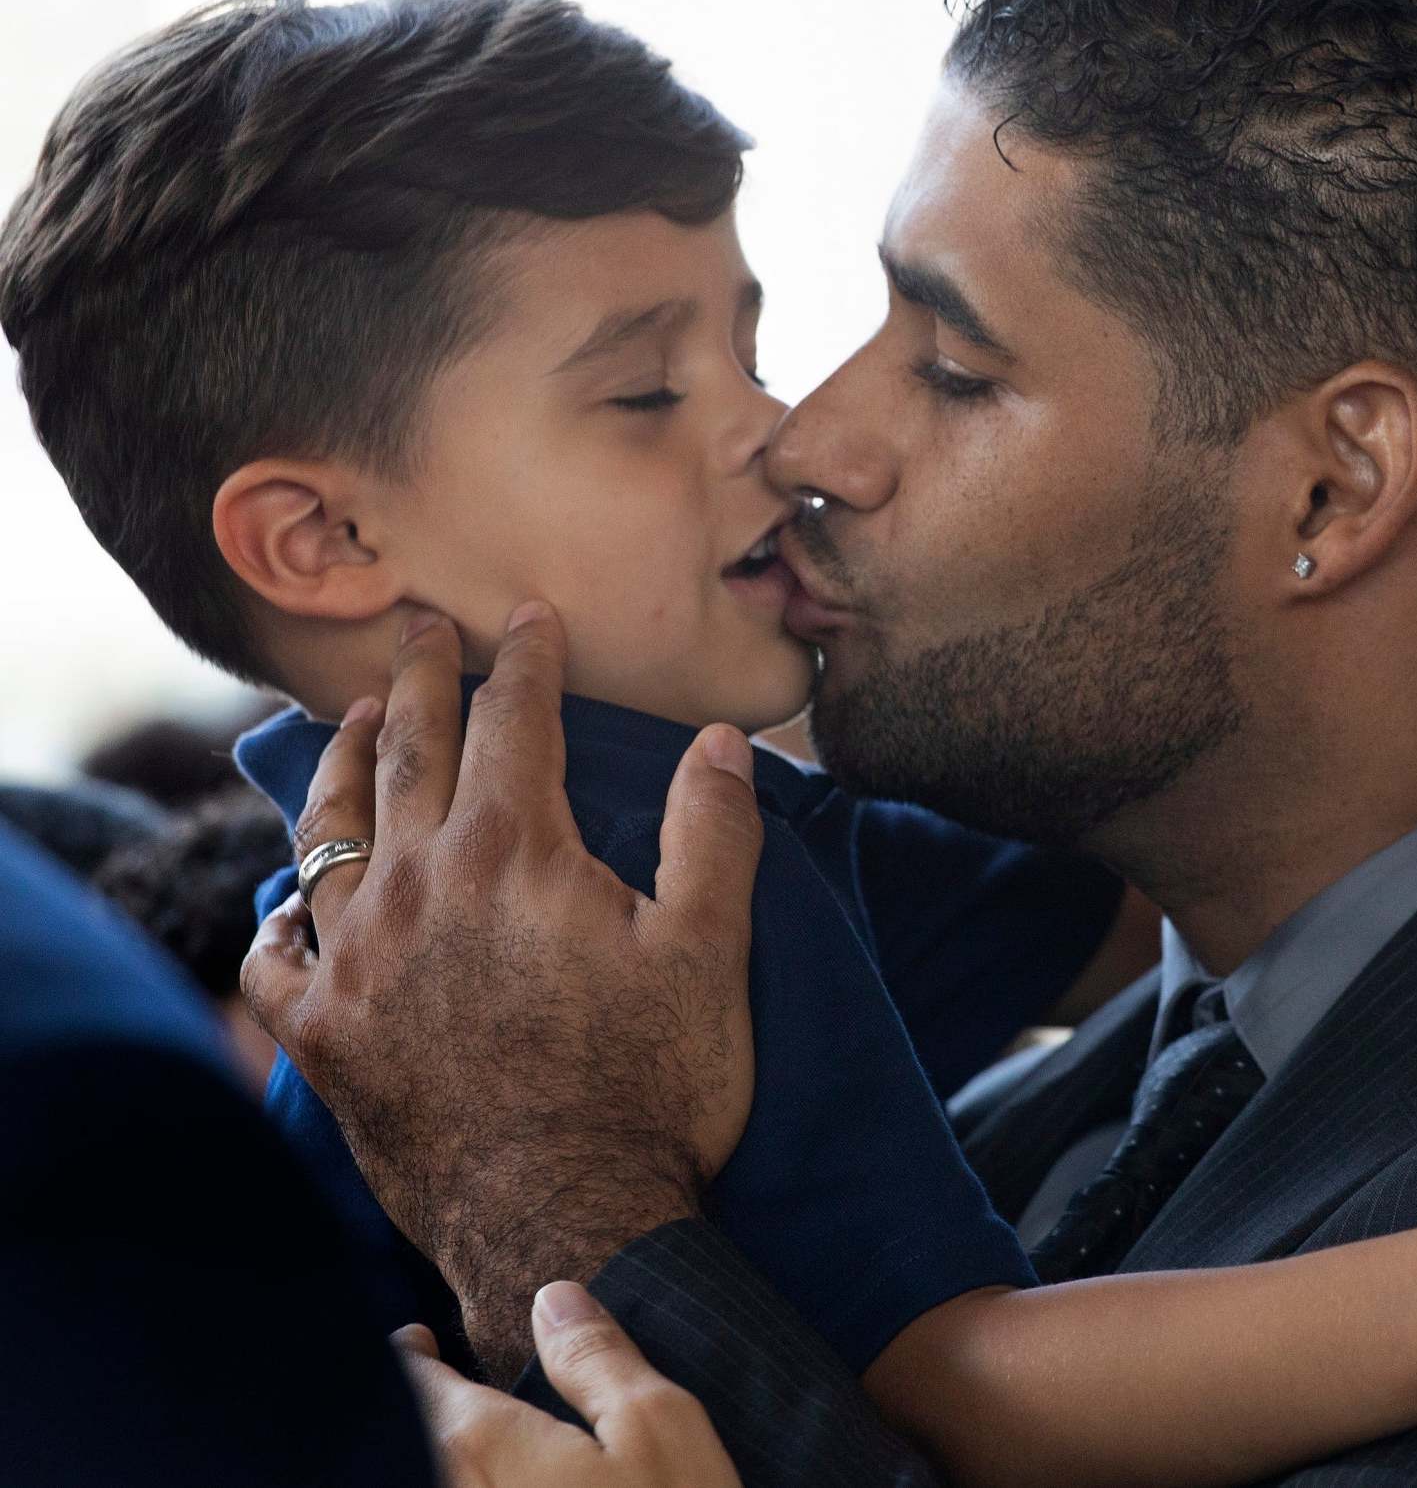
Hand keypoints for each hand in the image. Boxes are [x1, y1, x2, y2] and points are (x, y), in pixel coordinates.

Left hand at [241, 605, 764, 1381]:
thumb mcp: (712, 952)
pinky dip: (281, 920)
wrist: (564, 1220)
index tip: (532, 614)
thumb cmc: (653, 1086)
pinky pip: (275, 957)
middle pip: (409, 751)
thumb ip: (713, 833)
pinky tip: (294, 907)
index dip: (528, 658)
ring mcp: (356, 961)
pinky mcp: (322, 1037)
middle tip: (423, 626)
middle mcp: (417, 885)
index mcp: (514, 852)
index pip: (515, 719)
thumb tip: (723, 738)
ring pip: (330, 833)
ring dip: (342, 766)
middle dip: (420, 678)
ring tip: (351, 723)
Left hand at [400, 1281, 740, 1487]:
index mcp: (485, 1450)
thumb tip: (552, 1299)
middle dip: (415, 1416)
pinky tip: (498, 1486)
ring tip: (467, 1445)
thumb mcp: (660, 1427)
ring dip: (438, 1459)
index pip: (414, 1390)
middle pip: (406, 1445)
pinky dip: (462, 1485)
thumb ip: (597, 1359)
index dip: (410, 1360)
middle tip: (436, 1393)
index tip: (417, 1344)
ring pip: (433, 1479)